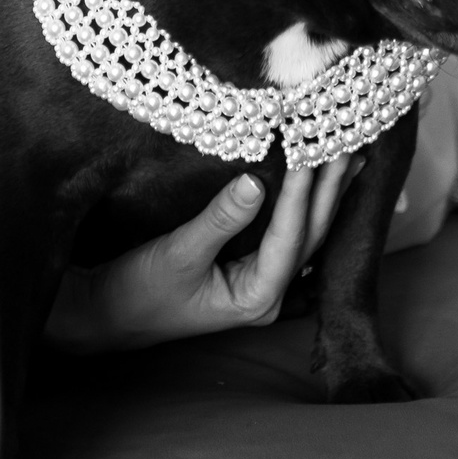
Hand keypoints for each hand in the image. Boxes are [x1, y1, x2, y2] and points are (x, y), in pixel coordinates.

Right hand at [47, 157, 353, 355]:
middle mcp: (267, 293)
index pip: (289, 238)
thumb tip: (255, 181)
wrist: (108, 316)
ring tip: (349, 156)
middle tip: (349, 142)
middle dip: (329, 189)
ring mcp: (260, 283)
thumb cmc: (138, 292)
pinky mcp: (248, 270)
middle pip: (309, 235)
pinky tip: (316, 184)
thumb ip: (219, 220)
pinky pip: (287, 234)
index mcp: (255, 297)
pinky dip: (304, 205)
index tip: (310, 149)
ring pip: (304, 235)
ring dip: (325, 195)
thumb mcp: (177, 253)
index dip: (301, 192)